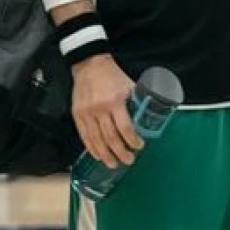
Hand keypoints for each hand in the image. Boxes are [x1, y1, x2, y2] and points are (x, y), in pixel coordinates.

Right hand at [71, 54, 142, 169]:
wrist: (90, 65)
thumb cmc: (112, 76)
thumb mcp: (130, 86)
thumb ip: (138, 101)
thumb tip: (152, 115)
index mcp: (115, 101)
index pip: (125, 128)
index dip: (132, 140)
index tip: (139, 146)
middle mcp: (99, 109)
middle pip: (111, 138)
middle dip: (121, 152)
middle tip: (129, 160)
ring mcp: (87, 113)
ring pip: (96, 140)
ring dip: (106, 155)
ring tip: (113, 164)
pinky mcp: (77, 115)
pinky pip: (84, 136)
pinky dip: (91, 148)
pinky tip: (98, 156)